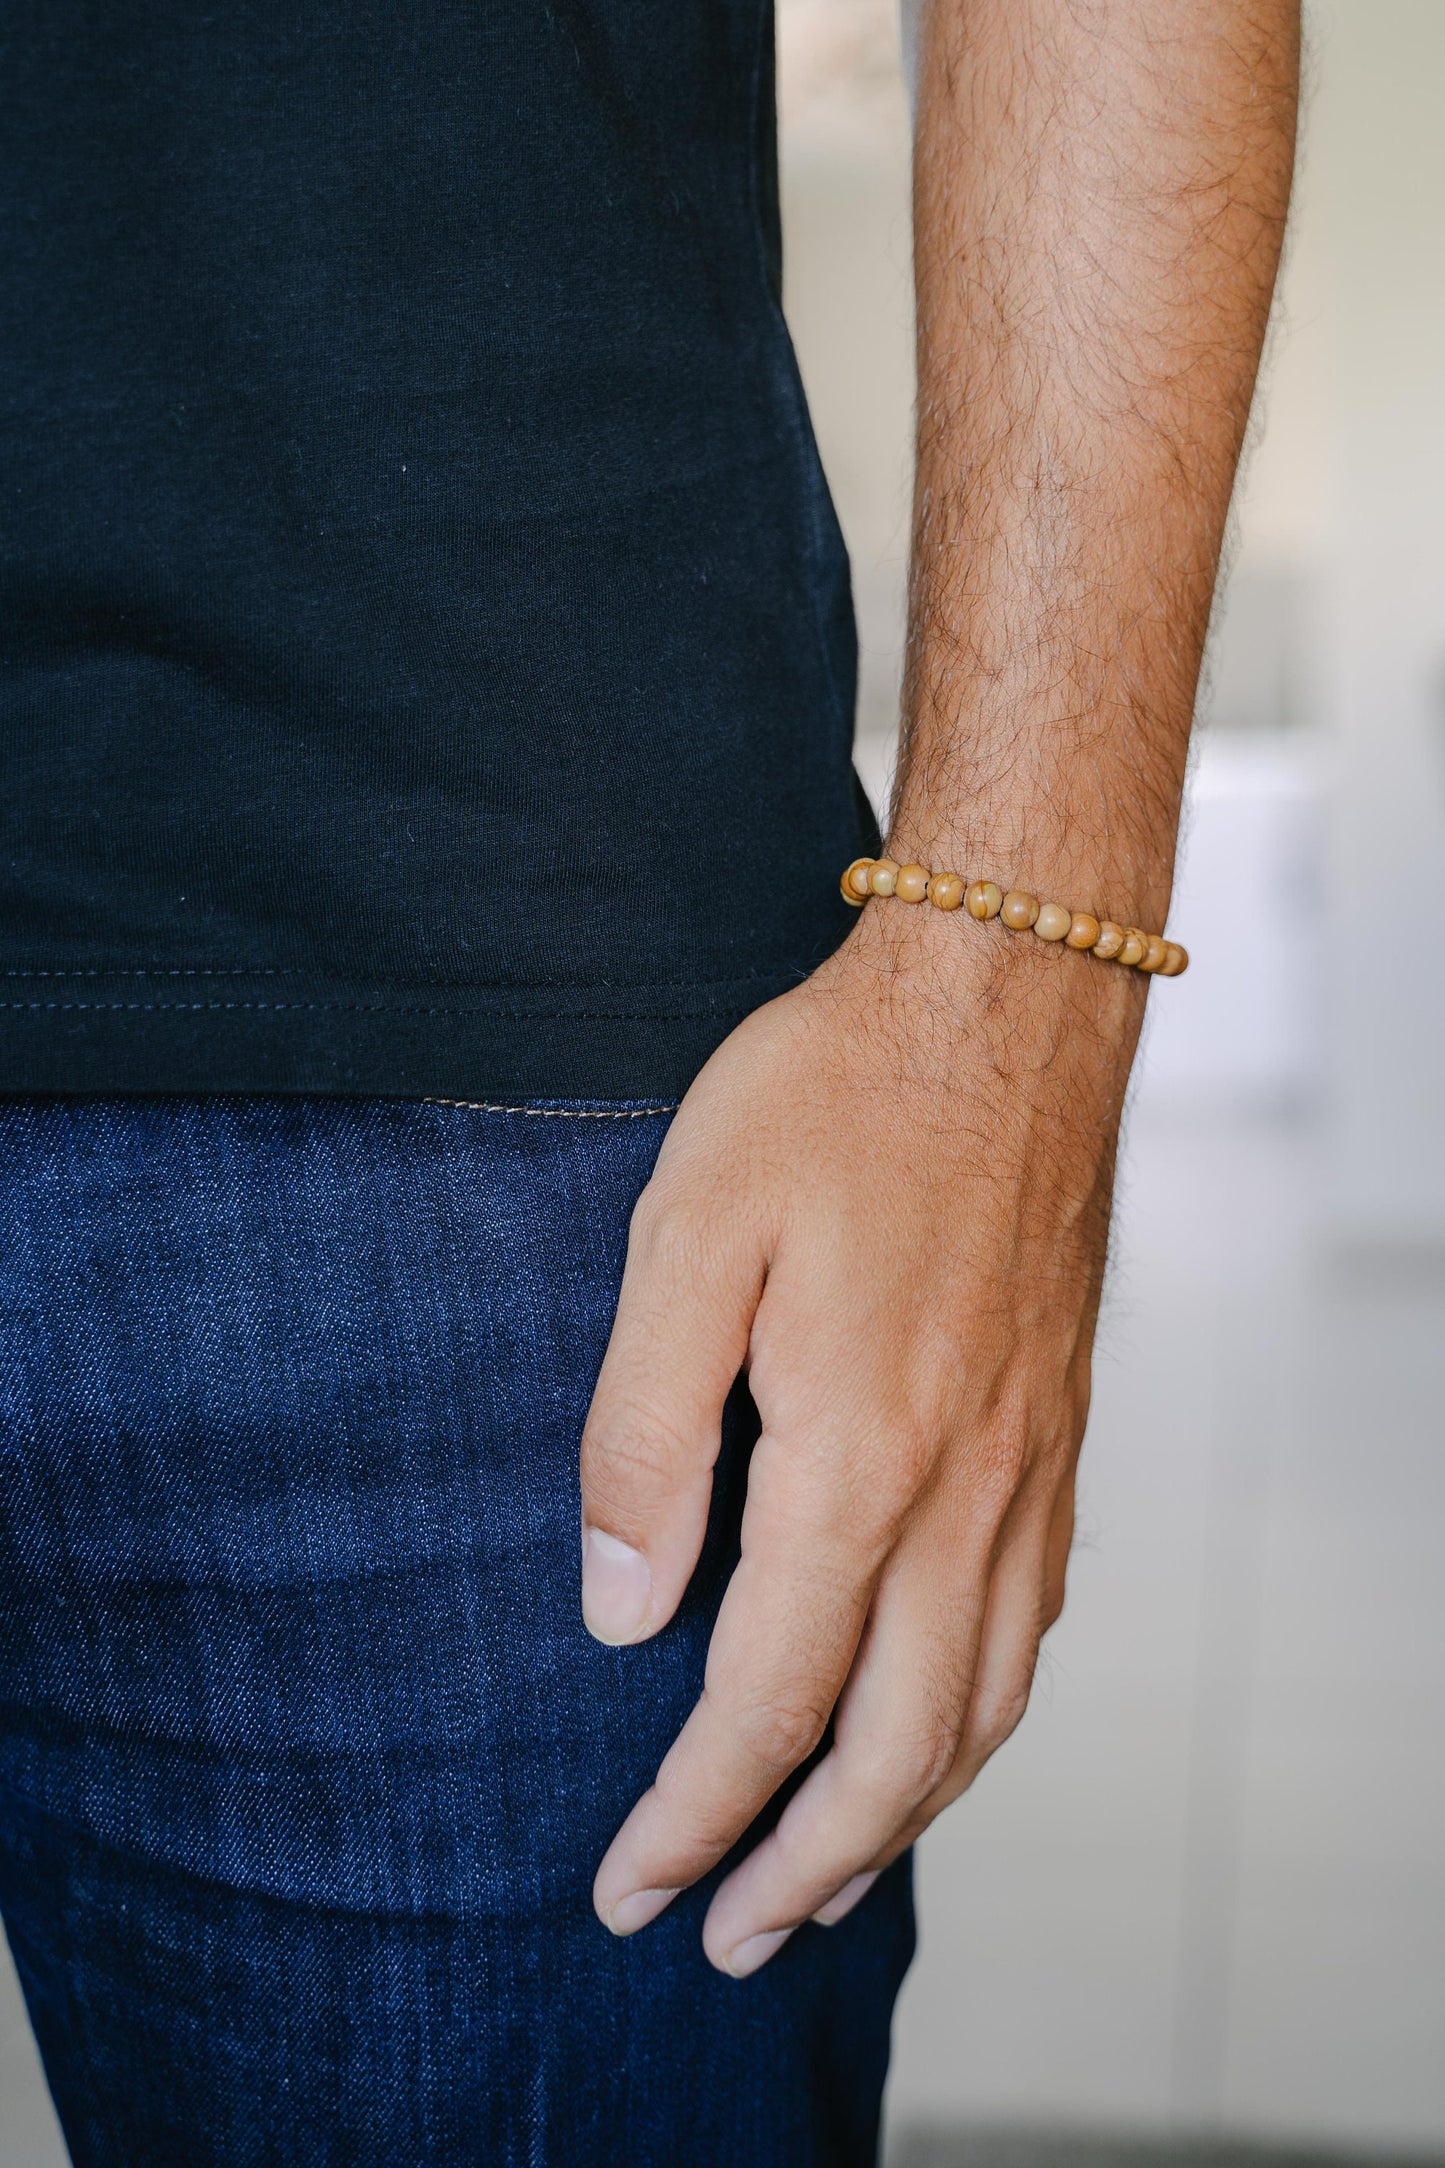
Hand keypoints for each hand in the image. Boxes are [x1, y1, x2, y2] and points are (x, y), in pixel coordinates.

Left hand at [579, 899, 1144, 1974]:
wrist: (1002, 1002)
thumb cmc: (830, 1099)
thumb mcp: (686, 1235)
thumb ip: (644, 1433)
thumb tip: (622, 1613)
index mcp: (856, 1453)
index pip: (766, 1698)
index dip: (692, 1813)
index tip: (629, 1888)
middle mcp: (964, 1491)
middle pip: (895, 1746)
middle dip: (801, 1865)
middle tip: (727, 1941)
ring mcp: (1031, 1467)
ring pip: (982, 1705)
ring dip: (901, 1818)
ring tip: (824, 1881)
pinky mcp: (1059, 1432)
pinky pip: (1031, 1626)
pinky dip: (975, 1720)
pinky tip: (932, 1726)